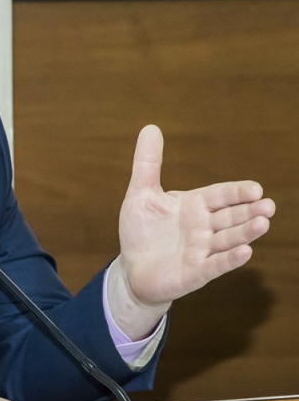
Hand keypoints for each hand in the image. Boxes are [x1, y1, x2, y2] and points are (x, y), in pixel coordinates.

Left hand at [109, 125, 275, 338]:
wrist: (133, 269)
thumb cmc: (141, 231)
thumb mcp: (140, 193)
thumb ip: (147, 163)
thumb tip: (150, 127)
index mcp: (194, 206)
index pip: (221, 195)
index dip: (237, 193)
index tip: (256, 188)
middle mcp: (203, 227)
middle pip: (230, 217)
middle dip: (249, 211)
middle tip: (268, 205)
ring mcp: (202, 250)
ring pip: (228, 239)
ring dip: (245, 232)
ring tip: (262, 224)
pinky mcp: (196, 272)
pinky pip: (216, 265)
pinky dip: (230, 259)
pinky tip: (246, 252)